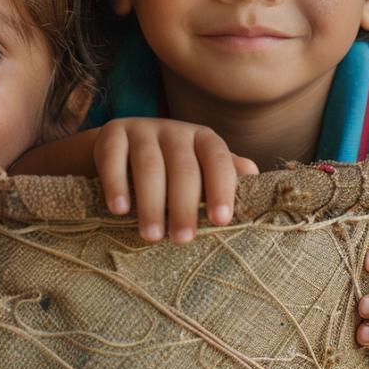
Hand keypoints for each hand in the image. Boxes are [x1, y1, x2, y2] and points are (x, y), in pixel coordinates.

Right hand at [95, 118, 257, 243]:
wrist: (121, 146)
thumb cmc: (171, 167)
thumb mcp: (200, 169)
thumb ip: (225, 175)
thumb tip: (255, 179)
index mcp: (203, 138)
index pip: (217, 159)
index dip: (221, 188)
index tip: (222, 220)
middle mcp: (175, 130)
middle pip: (183, 167)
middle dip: (184, 205)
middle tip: (183, 239)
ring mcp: (142, 129)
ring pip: (149, 165)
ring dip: (151, 203)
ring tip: (152, 236)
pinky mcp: (112, 133)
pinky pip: (113, 158)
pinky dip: (116, 184)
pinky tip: (119, 209)